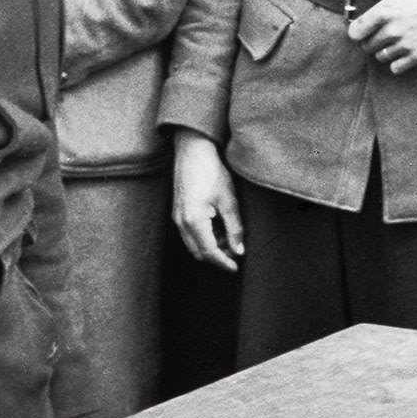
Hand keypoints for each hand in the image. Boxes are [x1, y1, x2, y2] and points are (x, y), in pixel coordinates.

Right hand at [172, 130, 242, 269]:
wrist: (193, 150)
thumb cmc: (212, 171)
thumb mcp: (229, 200)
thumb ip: (234, 228)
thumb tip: (239, 250)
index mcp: (194, 221)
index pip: (209, 252)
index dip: (223, 263)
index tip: (236, 268)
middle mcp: (181, 222)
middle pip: (198, 252)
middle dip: (217, 256)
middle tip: (236, 253)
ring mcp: (177, 216)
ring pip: (193, 244)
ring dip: (210, 247)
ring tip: (230, 239)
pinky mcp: (178, 211)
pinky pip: (189, 233)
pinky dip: (204, 237)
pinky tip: (218, 228)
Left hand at [345, 0, 416, 74]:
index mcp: (385, 11)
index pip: (355, 31)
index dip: (355, 30)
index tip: (360, 28)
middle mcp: (392, 30)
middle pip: (367, 45)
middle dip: (370, 39)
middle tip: (377, 32)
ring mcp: (405, 45)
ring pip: (381, 57)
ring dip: (382, 50)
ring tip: (390, 40)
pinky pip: (396, 68)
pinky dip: (396, 62)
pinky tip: (400, 51)